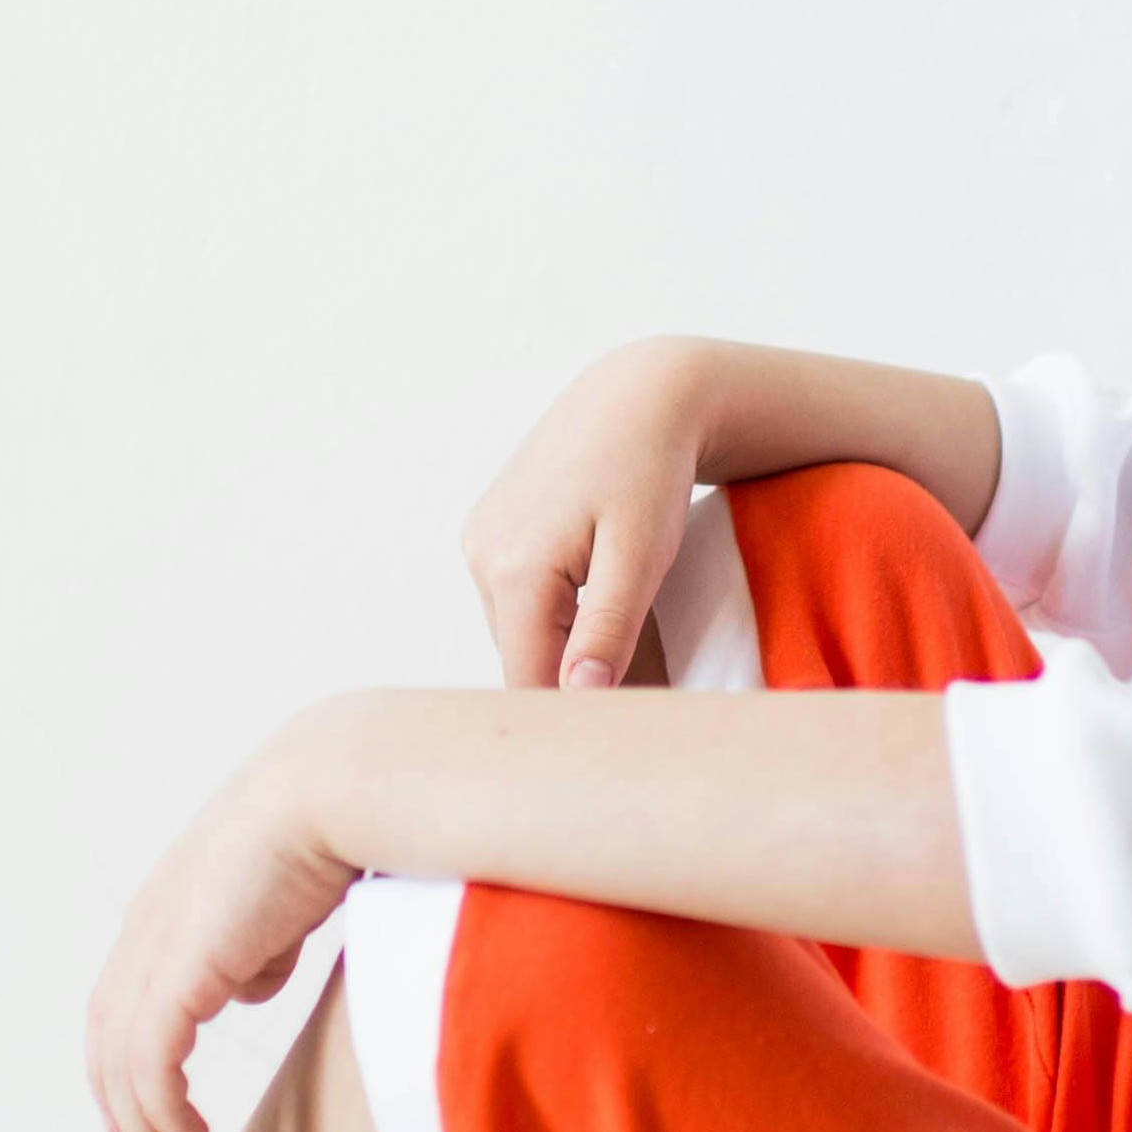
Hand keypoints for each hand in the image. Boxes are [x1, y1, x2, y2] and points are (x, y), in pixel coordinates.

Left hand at [83, 725, 358, 1131]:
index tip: (144, 1116)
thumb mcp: (284, 902)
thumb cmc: (328, 831)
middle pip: (109, 1041)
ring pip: (126, 1067)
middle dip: (126, 1112)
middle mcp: (146, 931)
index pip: (123, 1001)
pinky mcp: (179, 972)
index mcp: (166, 911)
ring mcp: (155, 951)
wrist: (331, 791)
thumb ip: (259, 946)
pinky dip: (162, 1112)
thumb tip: (251, 982)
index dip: (125, 1062)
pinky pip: (151, 1064)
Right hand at [461, 340, 705, 689]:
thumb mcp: (642, 555)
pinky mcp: (490, 530)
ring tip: (637, 637)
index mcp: (514, 569)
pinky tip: (604, 594)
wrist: (640, 394)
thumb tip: (578, 694)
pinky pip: (520, 598)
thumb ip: (608, 627)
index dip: (573, 717)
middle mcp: (481, 556)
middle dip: (576, 683)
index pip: (529, 681)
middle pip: (522, 659)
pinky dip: (559, 613)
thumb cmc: (652, 470)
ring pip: (521, 631)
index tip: (623, 737)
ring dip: (568, 647)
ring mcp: (480, 540)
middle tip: (648, 695)